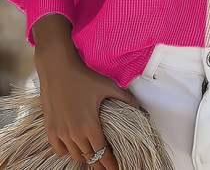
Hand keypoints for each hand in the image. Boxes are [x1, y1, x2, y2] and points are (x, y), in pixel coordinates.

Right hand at [34, 44, 141, 168]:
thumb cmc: (83, 77)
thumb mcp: (107, 86)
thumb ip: (125, 98)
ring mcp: (61, 133)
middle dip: (100, 162)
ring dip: (85, 156)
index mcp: (90, 126)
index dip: (110, 163)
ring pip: (75, 155)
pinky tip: (74, 146)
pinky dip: (67, 151)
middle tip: (106, 163)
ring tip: (93, 154)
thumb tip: (138, 106)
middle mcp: (74, 133)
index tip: (116, 167)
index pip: (103, 153)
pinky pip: (59, 150)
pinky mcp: (50, 129)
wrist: (58, 69)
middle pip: (90, 157)